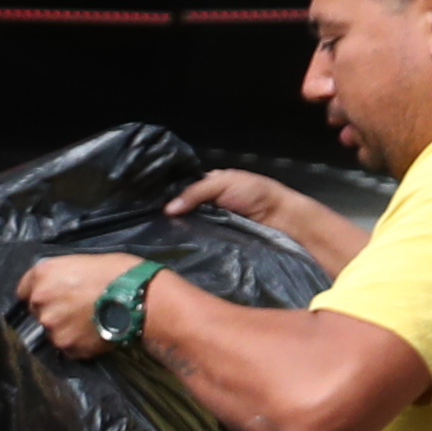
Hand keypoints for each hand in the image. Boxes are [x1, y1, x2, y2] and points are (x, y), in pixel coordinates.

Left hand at [16, 252, 145, 356]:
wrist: (139, 296)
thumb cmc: (117, 272)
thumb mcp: (80, 261)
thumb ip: (58, 276)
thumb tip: (53, 288)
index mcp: (42, 275)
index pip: (24, 291)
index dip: (39, 293)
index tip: (51, 297)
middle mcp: (40, 301)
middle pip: (37, 312)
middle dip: (53, 311)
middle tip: (77, 308)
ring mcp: (52, 327)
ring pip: (52, 332)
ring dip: (65, 329)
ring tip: (89, 321)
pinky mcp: (68, 347)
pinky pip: (68, 348)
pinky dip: (79, 343)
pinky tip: (94, 332)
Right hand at [165, 167, 309, 237]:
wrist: (281, 219)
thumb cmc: (255, 193)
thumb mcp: (224, 182)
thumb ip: (195, 192)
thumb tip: (168, 209)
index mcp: (205, 187)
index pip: (179, 192)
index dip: (167, 198)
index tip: (150, 206)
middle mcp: (204, 207)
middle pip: (180, 213)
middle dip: (169, 218)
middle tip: (154, 225)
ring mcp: (209, 227)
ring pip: (186, 230)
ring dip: (178, 233)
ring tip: (162, 238)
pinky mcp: (215, 244)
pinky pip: (198, 244)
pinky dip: (191, 245)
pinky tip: (179, 248)